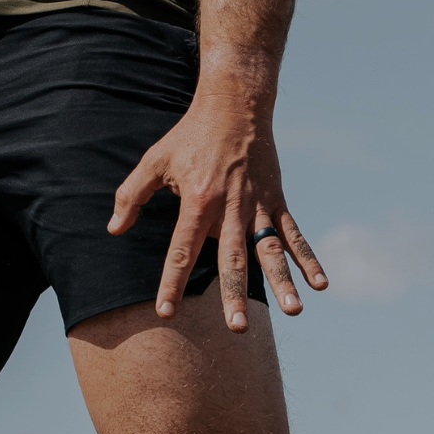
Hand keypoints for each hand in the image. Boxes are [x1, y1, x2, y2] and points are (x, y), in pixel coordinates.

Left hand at [108, 77, 328, 326]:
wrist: (234, 104)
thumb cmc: (189, 135)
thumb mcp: (154, 160)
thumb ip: (132, 196)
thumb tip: (114, 230)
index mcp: (198, 199)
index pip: (182, 249)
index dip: (173, 281)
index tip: (167, 311)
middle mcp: (231, 207)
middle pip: (233, 258)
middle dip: (234, 294)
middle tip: (236, 328)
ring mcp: (258, 205)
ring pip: (270, 250)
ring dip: (282, 281)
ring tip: (293, 311)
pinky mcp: (277, 200)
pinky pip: (293, 234)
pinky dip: (308, 259)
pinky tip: (319, 285)